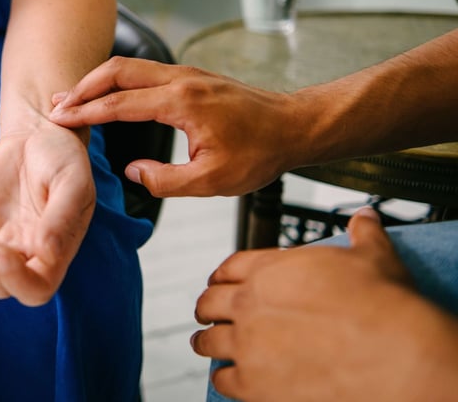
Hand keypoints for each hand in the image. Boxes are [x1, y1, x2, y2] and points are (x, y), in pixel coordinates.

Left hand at [0, 120, 95, 306]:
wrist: (38, 134)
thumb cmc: (63, 159)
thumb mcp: (72, 183)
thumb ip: (61, 218)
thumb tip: (47, 253)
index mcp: (56, 251)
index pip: (36, 289)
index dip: (16, 281)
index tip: (1, 251)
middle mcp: (26, 253)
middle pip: (0, 288)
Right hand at [49, 57, 296, 196]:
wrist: (293, 126)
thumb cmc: (259, 153)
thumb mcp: (212, 180)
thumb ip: (166, 180)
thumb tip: (132, 172)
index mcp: (181, 103)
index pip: (119, 104)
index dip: (86, 113)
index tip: (60, 120)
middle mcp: (180, 80)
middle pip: (117, 70)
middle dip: (83, 86)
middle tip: (57, 104)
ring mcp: (186, 74)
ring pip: (130, 66)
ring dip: (99, 80)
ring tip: (74, 97)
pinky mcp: (191, 77)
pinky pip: (145, 71)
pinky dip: (119, 81)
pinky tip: (111, 95)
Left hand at [191, 208, 457, 401]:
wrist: (395, 354)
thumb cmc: (383, 304)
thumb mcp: (372, 256)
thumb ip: (361, 234)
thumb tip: (363, 217)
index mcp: (270, 269)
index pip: (230, 267)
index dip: (222, 275)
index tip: (218, 282)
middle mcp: (250, 303)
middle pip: (209, 303)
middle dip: (207, 308)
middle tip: (208, 314)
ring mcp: (249, 345)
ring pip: (208, 341)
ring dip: (206, 342)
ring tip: (205, 343)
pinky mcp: (254, 384)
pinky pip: (223, 380)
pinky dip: (223, 379)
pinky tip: (227, 378)